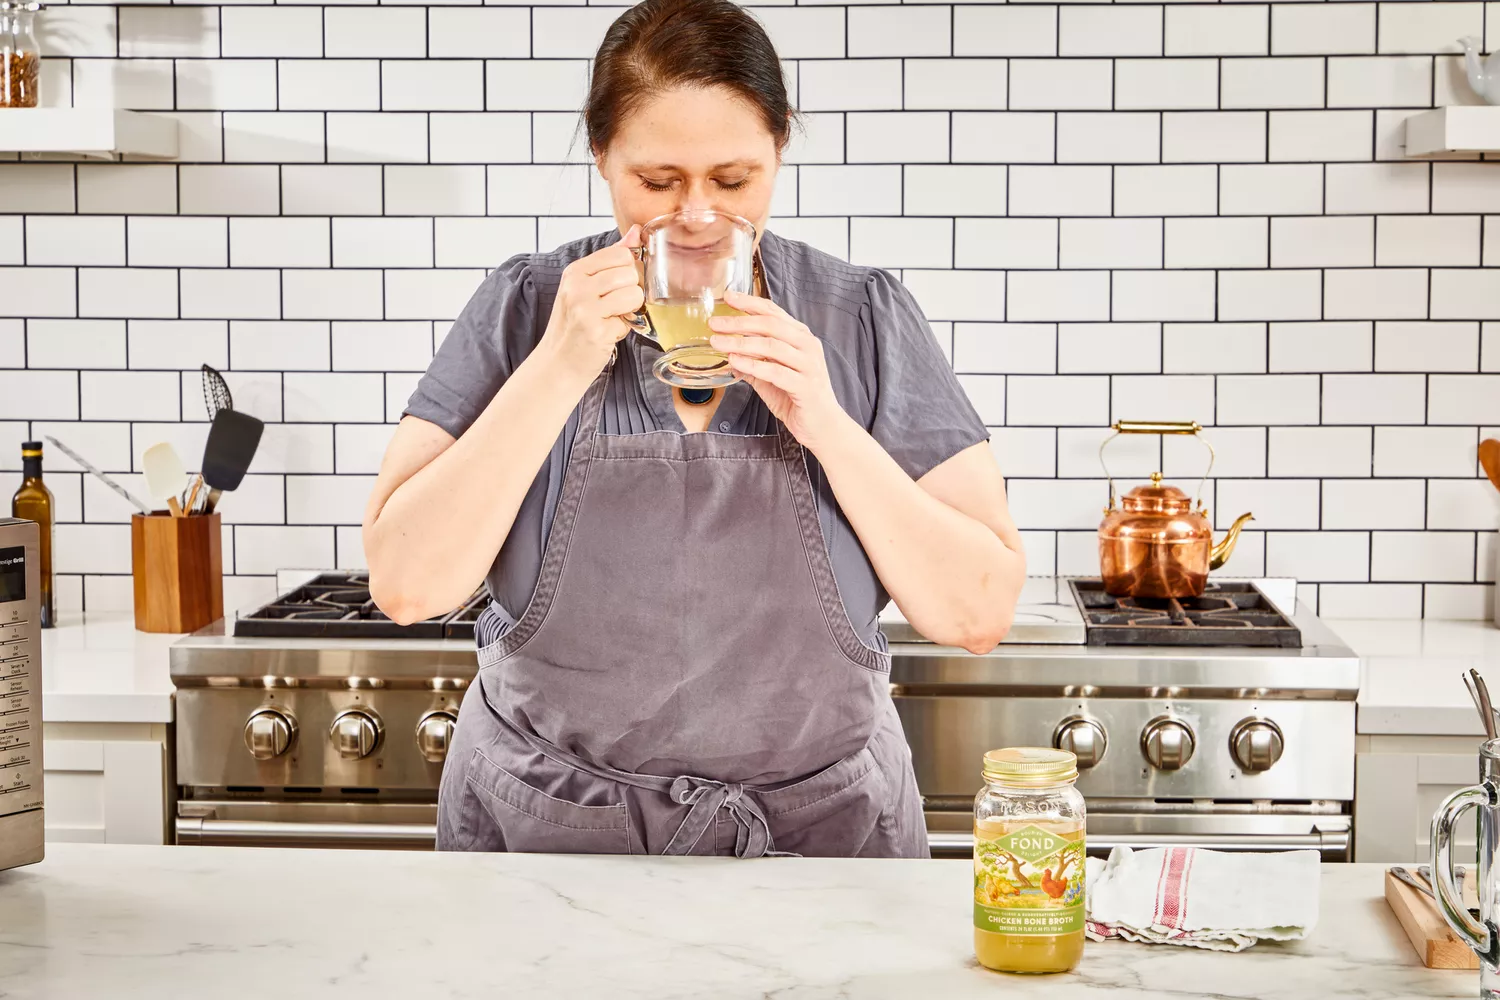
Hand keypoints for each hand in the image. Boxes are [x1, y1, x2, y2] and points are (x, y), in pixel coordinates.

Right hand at [539, 226, 643, 383]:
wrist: (557, 364)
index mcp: (575, 271)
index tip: (616, 287)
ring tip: (611, 319)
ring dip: (630, 311)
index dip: (628, 271)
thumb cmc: (574, 325)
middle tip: (613, 307)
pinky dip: (623, 330)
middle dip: (630, 292)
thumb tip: (636, 231)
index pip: (621, 253)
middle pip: (630, 272)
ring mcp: (585, 308)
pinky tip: (606, 334)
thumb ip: (612, 259)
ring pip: (634, 294)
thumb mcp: (585, 287)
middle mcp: (577, 286)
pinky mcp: (596, 330)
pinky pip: (629, 321)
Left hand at [708, 289, 849, 450]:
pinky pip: (776, 371)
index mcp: (800, 337)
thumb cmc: (798, 398)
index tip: (727, 296)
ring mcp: (809, 365)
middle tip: (715, 322)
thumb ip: (754, 361)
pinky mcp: (806, 386)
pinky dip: (753, 365)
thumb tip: (728, 350)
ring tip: (718, 342)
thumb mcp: (771, 376)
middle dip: (739, 322)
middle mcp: (807, 346)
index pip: (773, 312)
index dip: (749, 302)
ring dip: (741, 342)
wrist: (824, 427)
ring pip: (772, 345)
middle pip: (770, 324)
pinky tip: (735, 362)